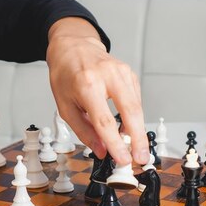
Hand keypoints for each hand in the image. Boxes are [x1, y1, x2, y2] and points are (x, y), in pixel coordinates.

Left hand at [46, 17, 147, 165]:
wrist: (73, 46)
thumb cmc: (65, 75)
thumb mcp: (65, 106)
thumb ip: (84, 130)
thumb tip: (102, 150)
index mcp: (86, 85)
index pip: (104, 121)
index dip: (116, 143)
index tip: (123, 159)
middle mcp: (107, 76)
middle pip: (130, 112)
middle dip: (138, 139)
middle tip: (140, 158)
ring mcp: (121, 72)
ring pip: (137, 107)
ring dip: (138, 130)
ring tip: (135, 148)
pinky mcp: (130, 72)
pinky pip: (136, 99)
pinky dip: (134, 116)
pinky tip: (128, 127)